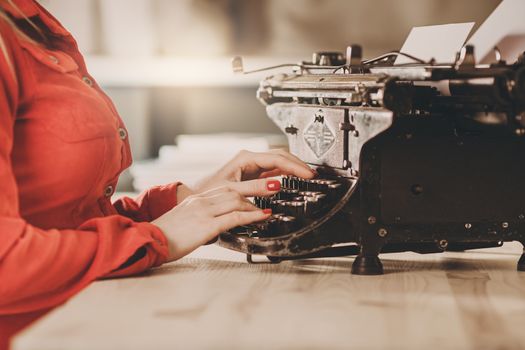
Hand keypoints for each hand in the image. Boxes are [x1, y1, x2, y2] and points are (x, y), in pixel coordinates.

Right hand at [152, 186, 270, 260]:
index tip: (258, 191)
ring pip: (236, 200)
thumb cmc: (163, 237)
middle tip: (275, 189)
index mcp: (195, 200)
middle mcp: (200, 201)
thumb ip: (199, 218)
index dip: (245, 189)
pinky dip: (252, 216)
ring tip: (272, 205)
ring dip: (257, 203)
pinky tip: (263, 217)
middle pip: (234, 190)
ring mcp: (203, 211)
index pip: (225, 189)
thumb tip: (213, 225)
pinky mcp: (205, 225)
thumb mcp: (183, 222)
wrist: (147, 242)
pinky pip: (234, 217)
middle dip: (257, 189)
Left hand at [178, 149, 314, 200]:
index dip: (295, 166)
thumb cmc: (209, 192)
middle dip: (298, 164)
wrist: (197, 197)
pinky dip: (286, 173)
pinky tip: (294, 178)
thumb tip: (275, 185)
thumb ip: (254, 189)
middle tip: (313, 175)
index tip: (308, 174)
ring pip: (279, 162)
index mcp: (245, 158)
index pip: (277, 158)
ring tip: (308, 176)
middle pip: (281, 157)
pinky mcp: (253, 173)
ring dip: (294, 168)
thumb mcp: (232, 191)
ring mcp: (252, 165)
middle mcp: (250, 159)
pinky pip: (274, 170)